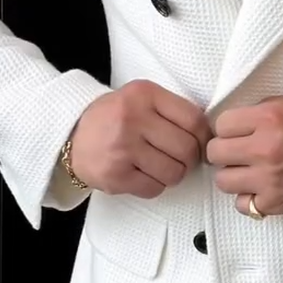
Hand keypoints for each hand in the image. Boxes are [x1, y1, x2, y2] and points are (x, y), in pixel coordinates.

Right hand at [68, 79, 212, 197]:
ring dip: (173, 174)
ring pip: (174, 172)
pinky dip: (155, 185)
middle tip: (180, 158)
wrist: (71, 136)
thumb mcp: (142, 98)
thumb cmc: (115, 118)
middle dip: (190, 159)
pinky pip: (155, 188)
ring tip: (160, 166)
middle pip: (187, 149)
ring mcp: (122, 149)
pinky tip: (144, 174)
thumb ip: (172, 110)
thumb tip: (210, 137)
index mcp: (144, 94)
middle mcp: (132, 119)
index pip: (194, 120)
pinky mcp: (115, 175)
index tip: (201, 143)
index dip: (204, 137)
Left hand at [207, 93, 282, 216]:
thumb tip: (242, 122)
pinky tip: (262, 188)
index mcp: (270, 118)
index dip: (229, 126)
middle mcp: (265, 149)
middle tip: (242, 150)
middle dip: (226, 149)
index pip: (221, 124)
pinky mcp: (279, 204)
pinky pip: (244, 205)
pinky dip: (249, 198)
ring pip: (223, 181)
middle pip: (215, 153)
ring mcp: (270, 180)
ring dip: (234, 174)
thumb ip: (266, 109)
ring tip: (251, 170)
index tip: (239, 130)